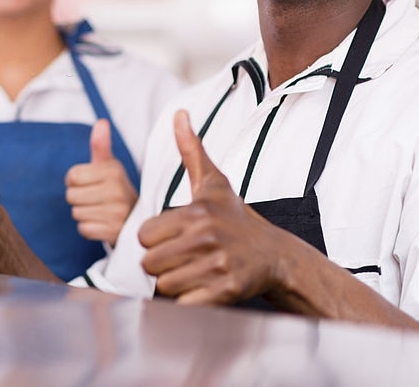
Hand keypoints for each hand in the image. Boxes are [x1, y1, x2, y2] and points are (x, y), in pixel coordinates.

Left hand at [65, 119, 137, 244]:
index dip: (75, 180)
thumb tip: (101, 122)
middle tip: (95, 198)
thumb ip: (101, 145)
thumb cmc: (115, 188)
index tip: (89, 183)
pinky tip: (102, 223)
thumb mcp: (109, 166)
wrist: (138, 219)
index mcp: (113, 171)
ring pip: (76, 213)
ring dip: (84, 213)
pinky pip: (84, 229)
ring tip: (100, 210)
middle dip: (78, 198)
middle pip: (71, 196)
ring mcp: (117, 213)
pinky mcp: (114, 232)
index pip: (72, 176)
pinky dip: (89, 228)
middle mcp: (117, 190)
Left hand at [138, 110, 279, 304]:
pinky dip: (188, 301)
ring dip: (174, 283)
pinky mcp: (228, 291)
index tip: (171, 236)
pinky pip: (184, 304)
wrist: (275, 254)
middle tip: (181, 257)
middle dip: (161, 263)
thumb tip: (179, 114)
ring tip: (193, 270)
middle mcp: (207, 238)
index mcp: (196, 212)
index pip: (143, 235)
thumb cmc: (234, 217)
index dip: (153, 239)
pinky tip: (202, 287)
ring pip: (165, 285)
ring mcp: (219, 266)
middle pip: (150, 263)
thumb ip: (191, 150)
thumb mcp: (213, 182)